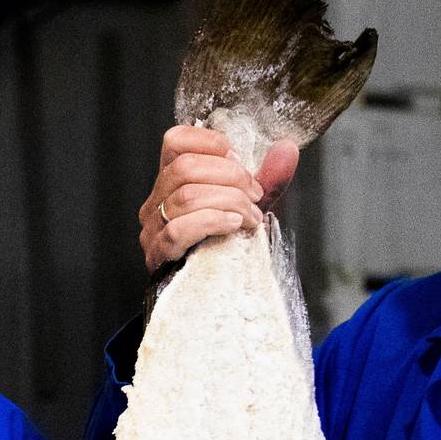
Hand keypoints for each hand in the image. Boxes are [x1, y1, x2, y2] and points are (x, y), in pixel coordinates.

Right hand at [139, 126, 299, 271]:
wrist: (214, 297)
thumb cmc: (226, 249)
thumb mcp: (247, 207)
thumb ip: (266, 179)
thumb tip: (287, 148)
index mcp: (172, 183)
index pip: (175, 141)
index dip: (210, 142)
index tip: (238, 159)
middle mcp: (155, 202)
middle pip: (185, 167)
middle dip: (231, 176)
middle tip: (255, 194)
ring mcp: (152, 230)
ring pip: (187, 196)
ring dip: (230, 202)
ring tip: (250, 217)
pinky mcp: (158, 255)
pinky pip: (180, 229)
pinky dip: (213, 221)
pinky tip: (234, 226)